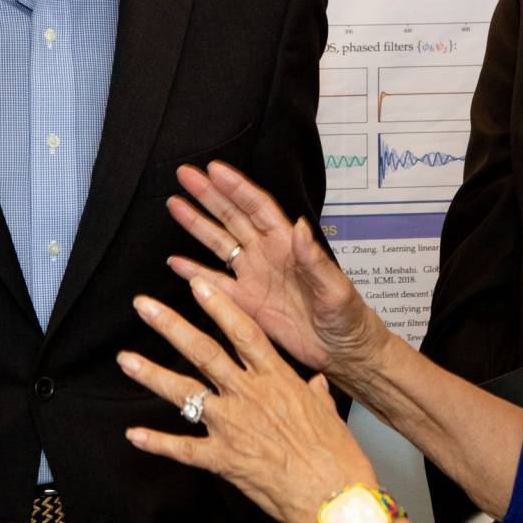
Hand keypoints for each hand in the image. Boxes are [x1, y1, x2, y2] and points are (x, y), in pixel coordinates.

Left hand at [119, 276, 376, 522]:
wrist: (334, 497)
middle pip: (203, 351)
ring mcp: (232, 425)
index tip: (197, 286)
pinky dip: (156, 442)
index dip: (219, 306)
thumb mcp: (329, 414)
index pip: (243, 332)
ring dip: (152, 374)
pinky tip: (134, 434)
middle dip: (171, 326)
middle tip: (144, 307)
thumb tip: (315, 384)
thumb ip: (316, 395)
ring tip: (125, 358)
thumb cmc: (337, 457)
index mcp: (277, 380)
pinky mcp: (222, 458)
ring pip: (184, 392)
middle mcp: (249, 396)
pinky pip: (182, 448)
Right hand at [167, 162, 386, 377]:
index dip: (236, 187)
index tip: (214, 169)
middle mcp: (267, 254)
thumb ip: (315, 260)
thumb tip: (301, 227)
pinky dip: (193, 273)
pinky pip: (215, 284)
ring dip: (197, 225)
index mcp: (288, 244)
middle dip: (208, 195)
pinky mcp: (245, 303)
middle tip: (185, 174)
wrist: (342, 352)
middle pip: (232, 217)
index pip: (257, 207)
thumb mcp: (336, 289)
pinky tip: (175, 262)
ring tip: (174, 204)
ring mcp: (253, 277)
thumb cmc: (348, 317)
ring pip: (219, 243)